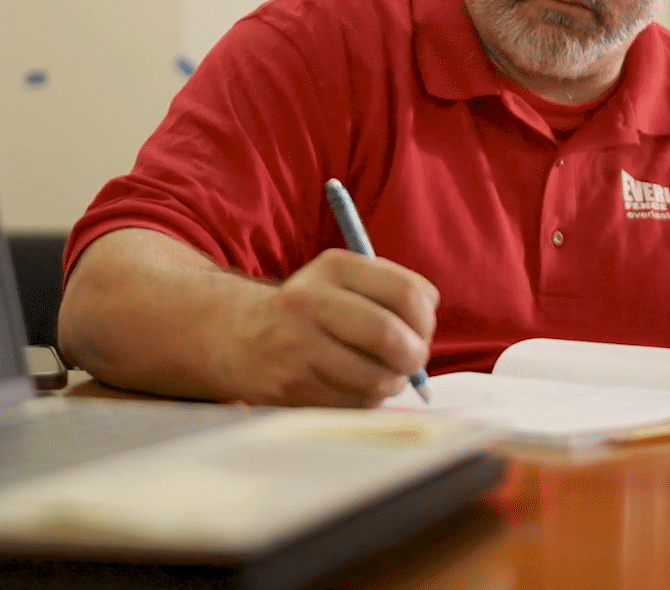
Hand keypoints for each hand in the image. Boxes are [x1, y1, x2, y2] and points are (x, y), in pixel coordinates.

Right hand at [221, 248, 438, 406]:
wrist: (241, 336)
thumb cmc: (313, 309)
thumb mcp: (344, 280)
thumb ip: (393, 289)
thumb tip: (428, 319)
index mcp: (334, 267)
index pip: (406, 292)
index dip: (426, 318)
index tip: (423, 329)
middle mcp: (310, 302)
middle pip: (389, 336)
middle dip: (413, 355)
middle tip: (413, 360)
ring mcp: (297, 346)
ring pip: (374, 377)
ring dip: (392, 382)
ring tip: (385, 374)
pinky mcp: (291, 387)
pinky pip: (353, 403)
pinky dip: (367, 399)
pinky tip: (356, 386)